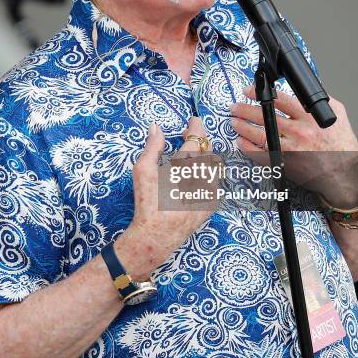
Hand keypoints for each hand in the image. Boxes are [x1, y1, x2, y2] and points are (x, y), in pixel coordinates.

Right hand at [115, 117, 215, 279]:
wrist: (156, 236)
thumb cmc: (147, 203)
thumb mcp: (143, 171)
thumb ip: (152, 146)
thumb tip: (156, 127)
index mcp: (185, 167)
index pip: (197, 139)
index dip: (197, 126)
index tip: (193, 121)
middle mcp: (202, 178)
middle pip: (208, 150)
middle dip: (199, 140)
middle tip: (186, 136)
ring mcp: (210, 192)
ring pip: (213, 166)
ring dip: (203, 156)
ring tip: (189, 156)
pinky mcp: (211, 204)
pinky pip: (214, 182)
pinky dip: (206, 174)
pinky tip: (193, 176)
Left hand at [230, 85, 357, 206]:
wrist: (345, 173)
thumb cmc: (342, 144)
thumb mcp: (338, 114)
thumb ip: (320, 100)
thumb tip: (304, 90)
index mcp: (309, 118)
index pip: (280, 100)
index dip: (261, 94)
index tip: (248, 90)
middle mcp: (299, 133)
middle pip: (265, 117)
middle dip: (245, 110)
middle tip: (234, 107)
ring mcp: (291, 149)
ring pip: (260, 135)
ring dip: (244, 128)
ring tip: (234, 121)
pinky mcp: (286, 164)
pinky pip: (262, 155)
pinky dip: (249, 149)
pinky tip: (241, 142)